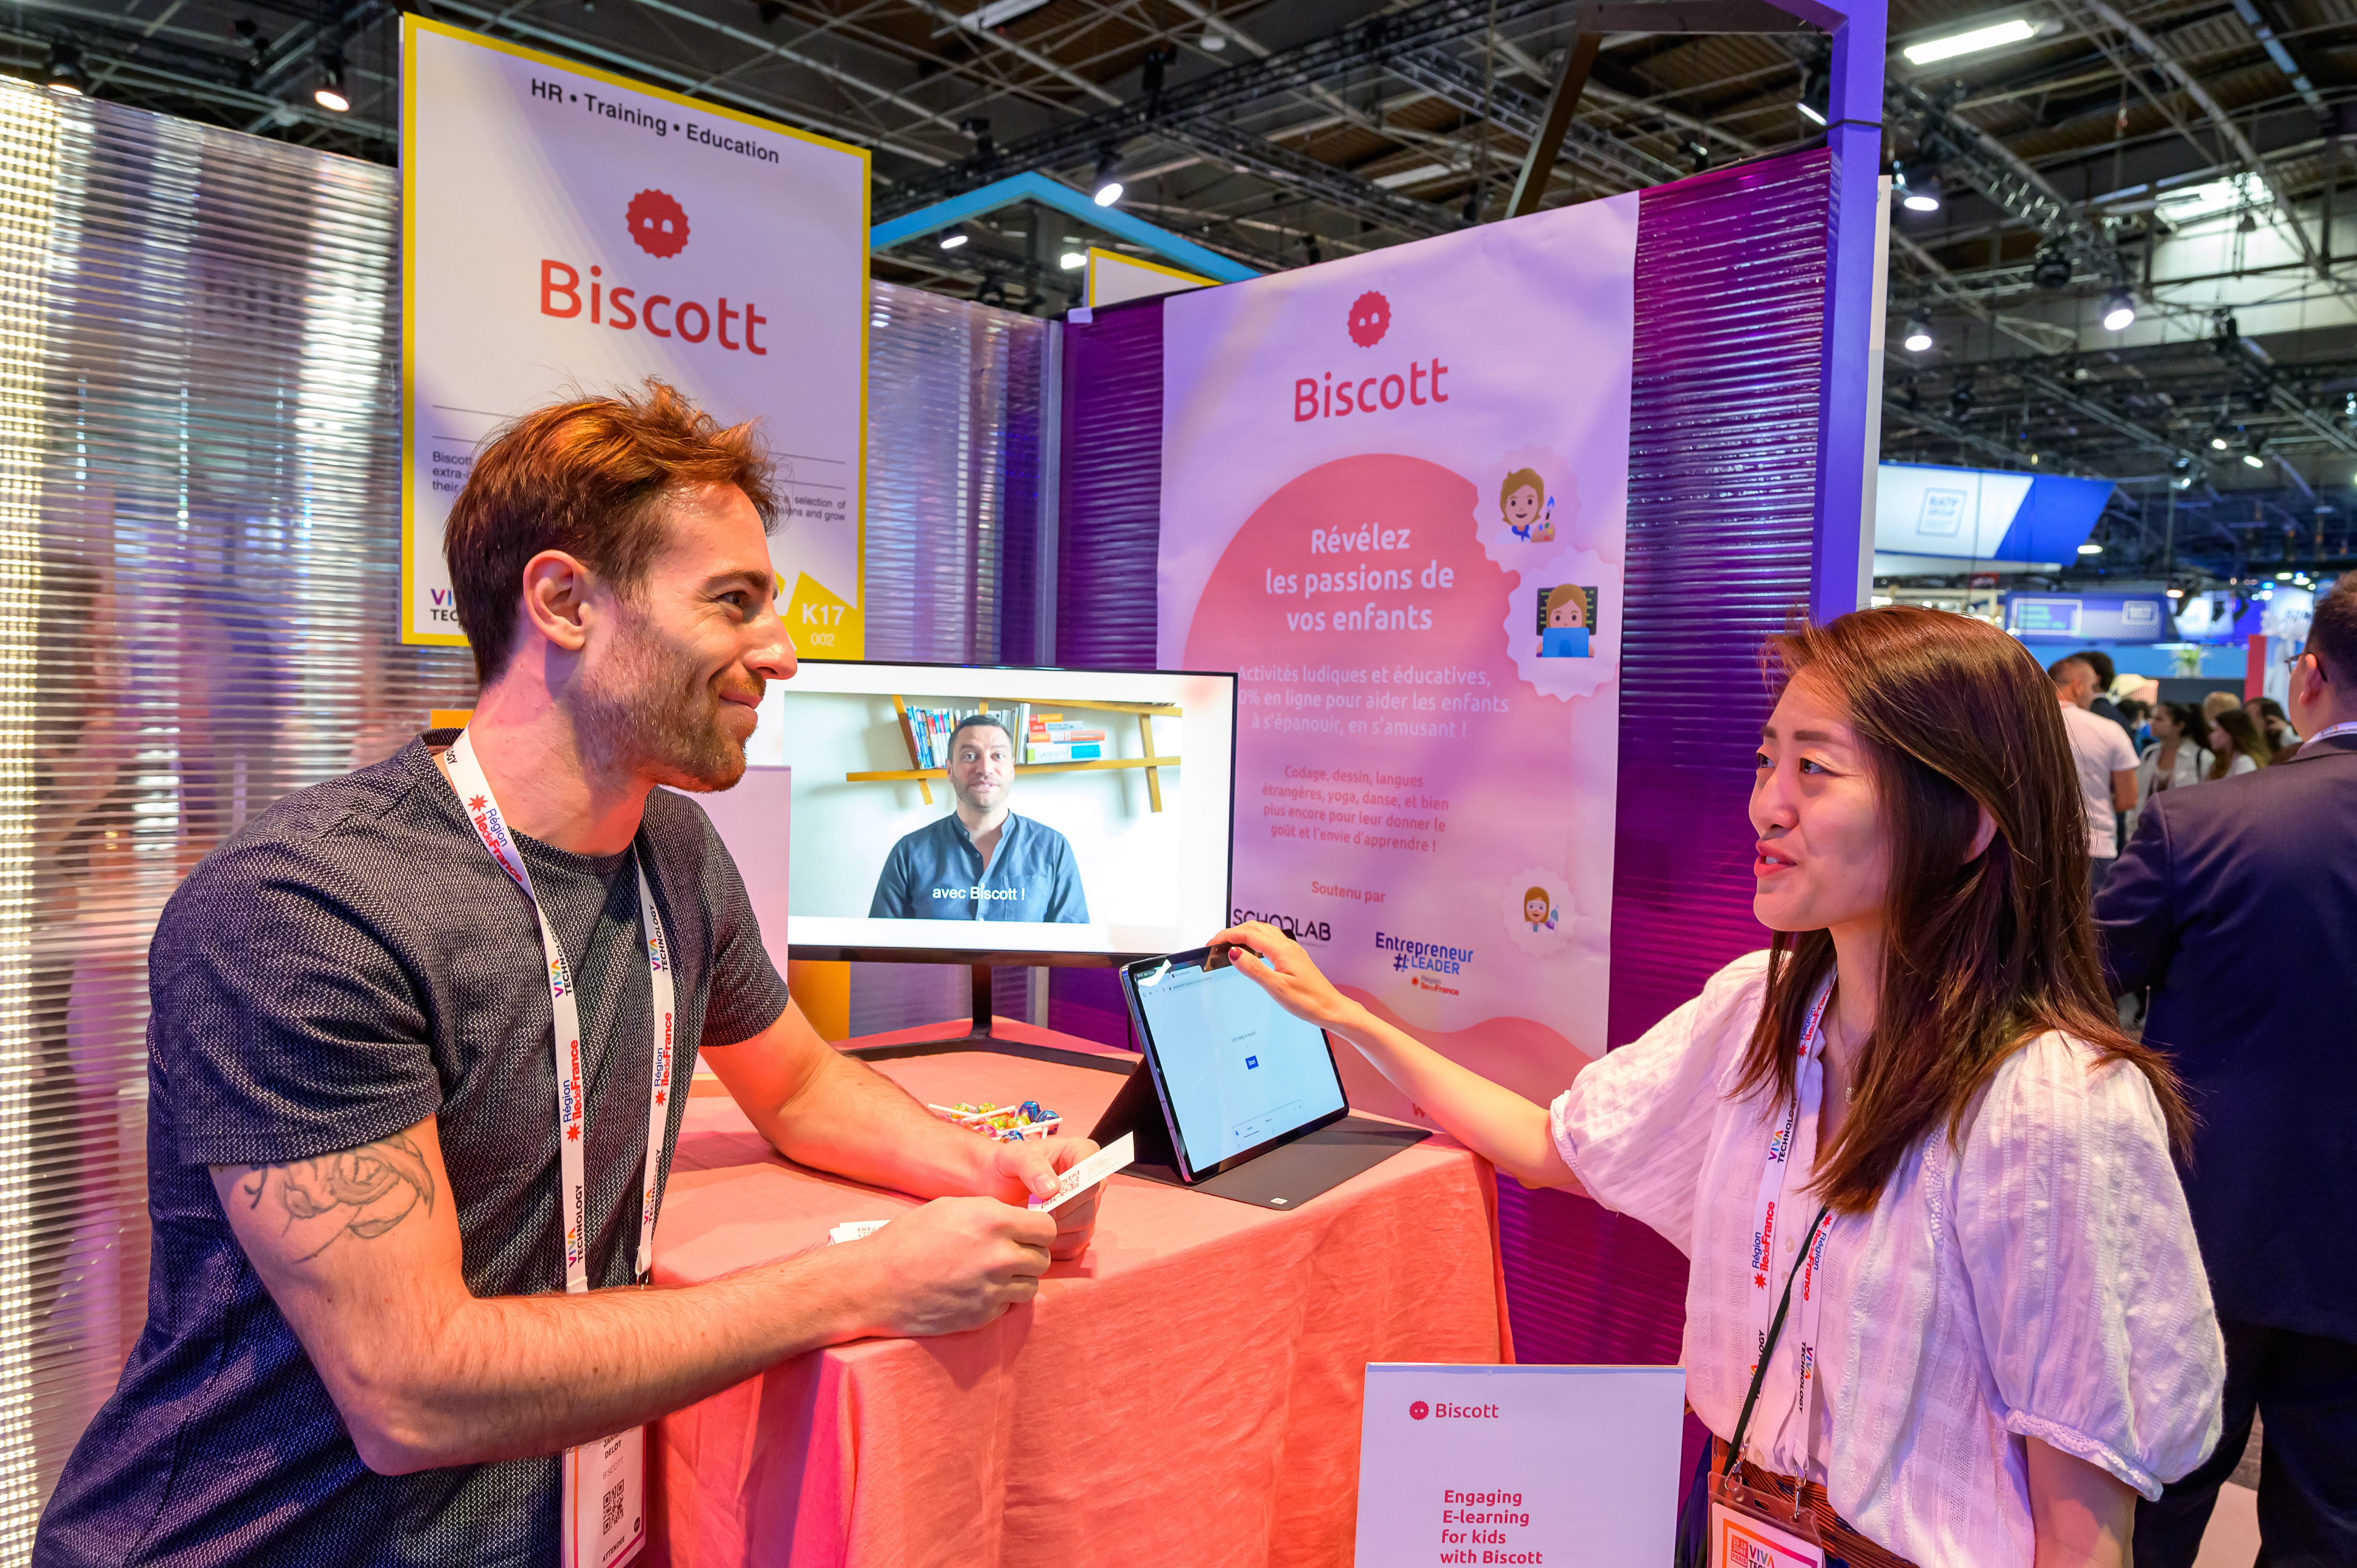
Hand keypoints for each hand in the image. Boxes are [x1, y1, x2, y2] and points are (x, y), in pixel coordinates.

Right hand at [838, 1196, 1056, 1337]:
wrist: (876, 1284)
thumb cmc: (908, 1239)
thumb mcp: (951, 1208)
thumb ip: (991, 1212)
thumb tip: (1017, 1218)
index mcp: (994, 1221)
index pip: (1047, 1227)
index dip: (1038, 1229)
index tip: (1028, 1231)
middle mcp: (1000, 1256)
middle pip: (1043, 1258)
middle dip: (1030, 1253)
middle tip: (1009, 1252)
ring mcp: (993, 1289)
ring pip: (1031, 1285)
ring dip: (1018, 1278)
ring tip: (992, 1272)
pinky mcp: (983, 1315)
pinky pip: (1009, 1305)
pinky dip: (1000, 1298)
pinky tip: (976, 1289)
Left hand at [990, 1136, 1101, 1259]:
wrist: (995, 1183)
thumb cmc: (1005, 1165)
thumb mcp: (1011, 1156)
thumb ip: (1030, 1165)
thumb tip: (1053, 1188)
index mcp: (1080, 1152)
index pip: (1091, 1177)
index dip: (1071, 1194)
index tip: (1044, 1199)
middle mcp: (1089, 1179)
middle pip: (1089, 1207)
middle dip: (1059, 1215)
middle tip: (1032, 1215)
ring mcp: (1087, 1205)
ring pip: (1084, 1228)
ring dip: (1055, 1232)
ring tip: (1030, 1224)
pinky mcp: (1079, 1227)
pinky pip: (1077, 1244)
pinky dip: (1056, 1245)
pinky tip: (1035, 1236)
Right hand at [1210, 922, 1360, 1031]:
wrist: (1331, 1008)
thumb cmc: (1308, 1001)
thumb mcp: (1276, 987)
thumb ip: (1253, 968)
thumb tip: (1234, 952)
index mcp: (1281, 949)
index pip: (1247, 933)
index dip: (1226, 936)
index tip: (1211, 944)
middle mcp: (1287, 945)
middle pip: (1254, 927)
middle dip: (1232, 932)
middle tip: (1216, 944)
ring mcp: (1291, 950)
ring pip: (1263, 931)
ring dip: (1244, 933)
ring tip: (1230, 945)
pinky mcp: (1293, 957)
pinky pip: (1271, 940)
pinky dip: (1255, 940)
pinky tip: (1252, 951)